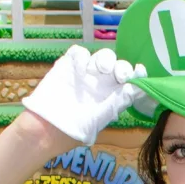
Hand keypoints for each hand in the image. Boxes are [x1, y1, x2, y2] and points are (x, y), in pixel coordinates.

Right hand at [21, 46, 152, 144]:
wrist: (44, 130)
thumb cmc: (72, 130)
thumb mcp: (99, 120)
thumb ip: (117, 103)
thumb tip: (134, 89)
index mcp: (112, 97)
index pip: (130, 82)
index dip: (137, 75)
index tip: (140, 71)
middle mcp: (102, 84)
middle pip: (119, 66)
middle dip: (122, 67)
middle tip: (119, 75)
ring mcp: (85, 74)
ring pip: (103, 57)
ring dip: (106, 60)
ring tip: (101, 69)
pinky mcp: (68, 66)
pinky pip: (79, 53)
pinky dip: (82, 56)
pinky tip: (81, 67)